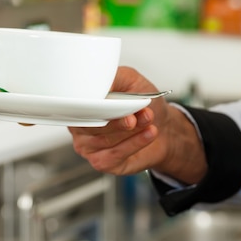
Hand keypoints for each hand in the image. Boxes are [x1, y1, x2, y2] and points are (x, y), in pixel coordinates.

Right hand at [68, 66, 206, 184]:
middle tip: (135, 114)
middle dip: (117, 118)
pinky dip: (135, 142)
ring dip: (132, 129)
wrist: (162, 125)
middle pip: (92, 125)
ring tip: (148, 118)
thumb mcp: (130, 81)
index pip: (79, 106)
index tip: (113, 102)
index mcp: (81, 105)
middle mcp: (81, 127)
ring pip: (105, 140)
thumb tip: (102, 80)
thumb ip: (115, 78)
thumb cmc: (142, 103)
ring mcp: (89, 147)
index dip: (96, 105)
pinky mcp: (103, 163)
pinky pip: (116, 154)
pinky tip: (149, 133)